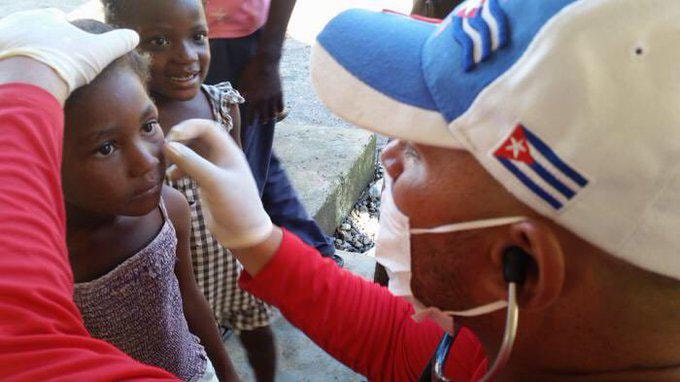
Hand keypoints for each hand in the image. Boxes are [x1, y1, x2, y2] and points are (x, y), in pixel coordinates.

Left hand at [0, 8, 138, 94]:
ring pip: (18, 46)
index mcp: (45, 18)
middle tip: (54, 63)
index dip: (65, 32)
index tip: (71, 48)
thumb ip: (118, 42)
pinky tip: (24, 82)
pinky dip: (14, 68)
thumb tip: (134, 36)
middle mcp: (19, 23)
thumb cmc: (65, 63)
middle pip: (33, 31)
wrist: (27, 80)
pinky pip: (6, 60)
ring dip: (26, 56)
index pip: (56, 19)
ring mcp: (3, 39)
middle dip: (43, 44)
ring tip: (37, 75)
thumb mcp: (100, 52)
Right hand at [164, 119, 272, 248]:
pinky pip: (189, 168)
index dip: (189, 127)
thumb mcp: (213, 183)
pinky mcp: (207, 183)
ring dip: (178, 154)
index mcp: (228, 152)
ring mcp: (214, 170)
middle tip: (165, 149)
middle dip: (180, 139)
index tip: (173, 138)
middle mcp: (221, 158)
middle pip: (197, 137)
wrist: (243, 233)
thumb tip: (169, 146)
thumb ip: (192, 163)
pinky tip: (172, 178)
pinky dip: (178, 169)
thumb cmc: (235, 206)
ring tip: (165, 163)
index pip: (207, 127)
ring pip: (192, 152)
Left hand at [238, 57, 283, 124]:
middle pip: (263, 116)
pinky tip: (278, 111)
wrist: (266, 62)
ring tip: (269, 118)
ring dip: (270, 117)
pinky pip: (281, 106)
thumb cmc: (251, 71)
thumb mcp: (242, 82)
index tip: (250, 124)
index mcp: (253, 99)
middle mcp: (263, 101)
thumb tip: (240, 100)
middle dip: (262, 120)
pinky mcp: (280, 93)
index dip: (251, 121)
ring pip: (273, 113)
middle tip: (261, 121)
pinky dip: (279, 110)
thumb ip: (242, 93)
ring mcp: (272, 98)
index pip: (251, 115)